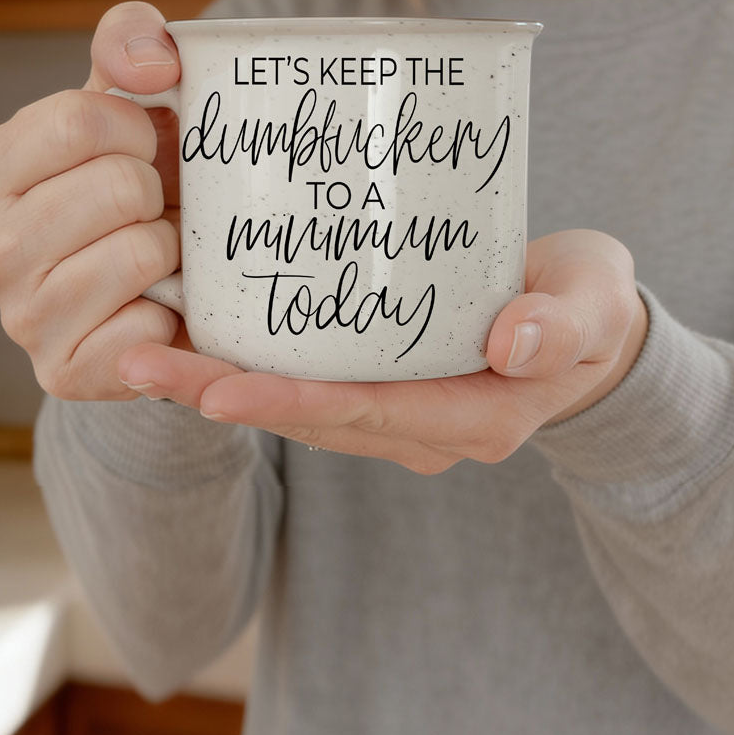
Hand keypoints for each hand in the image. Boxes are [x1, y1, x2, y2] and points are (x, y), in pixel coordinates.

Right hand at [0, 1, 188, 399]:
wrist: (158, 284)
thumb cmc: (133, 189)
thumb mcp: (126, 100)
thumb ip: (130, 41)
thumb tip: (152, 62)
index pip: (80, 118)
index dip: (136, 128)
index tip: (140, 148)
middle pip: (118, 186)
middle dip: (156, 192)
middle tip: (150, 210)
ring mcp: (23, 319)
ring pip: (140, 253)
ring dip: (169, 250)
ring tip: (154, 255)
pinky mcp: (65, 373)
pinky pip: (145, 330)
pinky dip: (169, 314)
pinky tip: (152, 306)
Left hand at [119, 229, 648, 472]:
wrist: (588, 327)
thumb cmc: (590, 307)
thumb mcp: (594, 306)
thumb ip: (561, 324)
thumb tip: (509, 344)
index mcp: (470, 416)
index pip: (364, 411)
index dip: (288, 401)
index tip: (214, 385)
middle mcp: (422, 429)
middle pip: (310, 414)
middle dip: (222, 394)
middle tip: (139, 365)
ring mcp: (399, 414)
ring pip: (298, 404)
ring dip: (219, 384)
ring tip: (141, 355)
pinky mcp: (382, 387)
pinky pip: (308, 384)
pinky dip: (252, 366)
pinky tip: (196, 338)